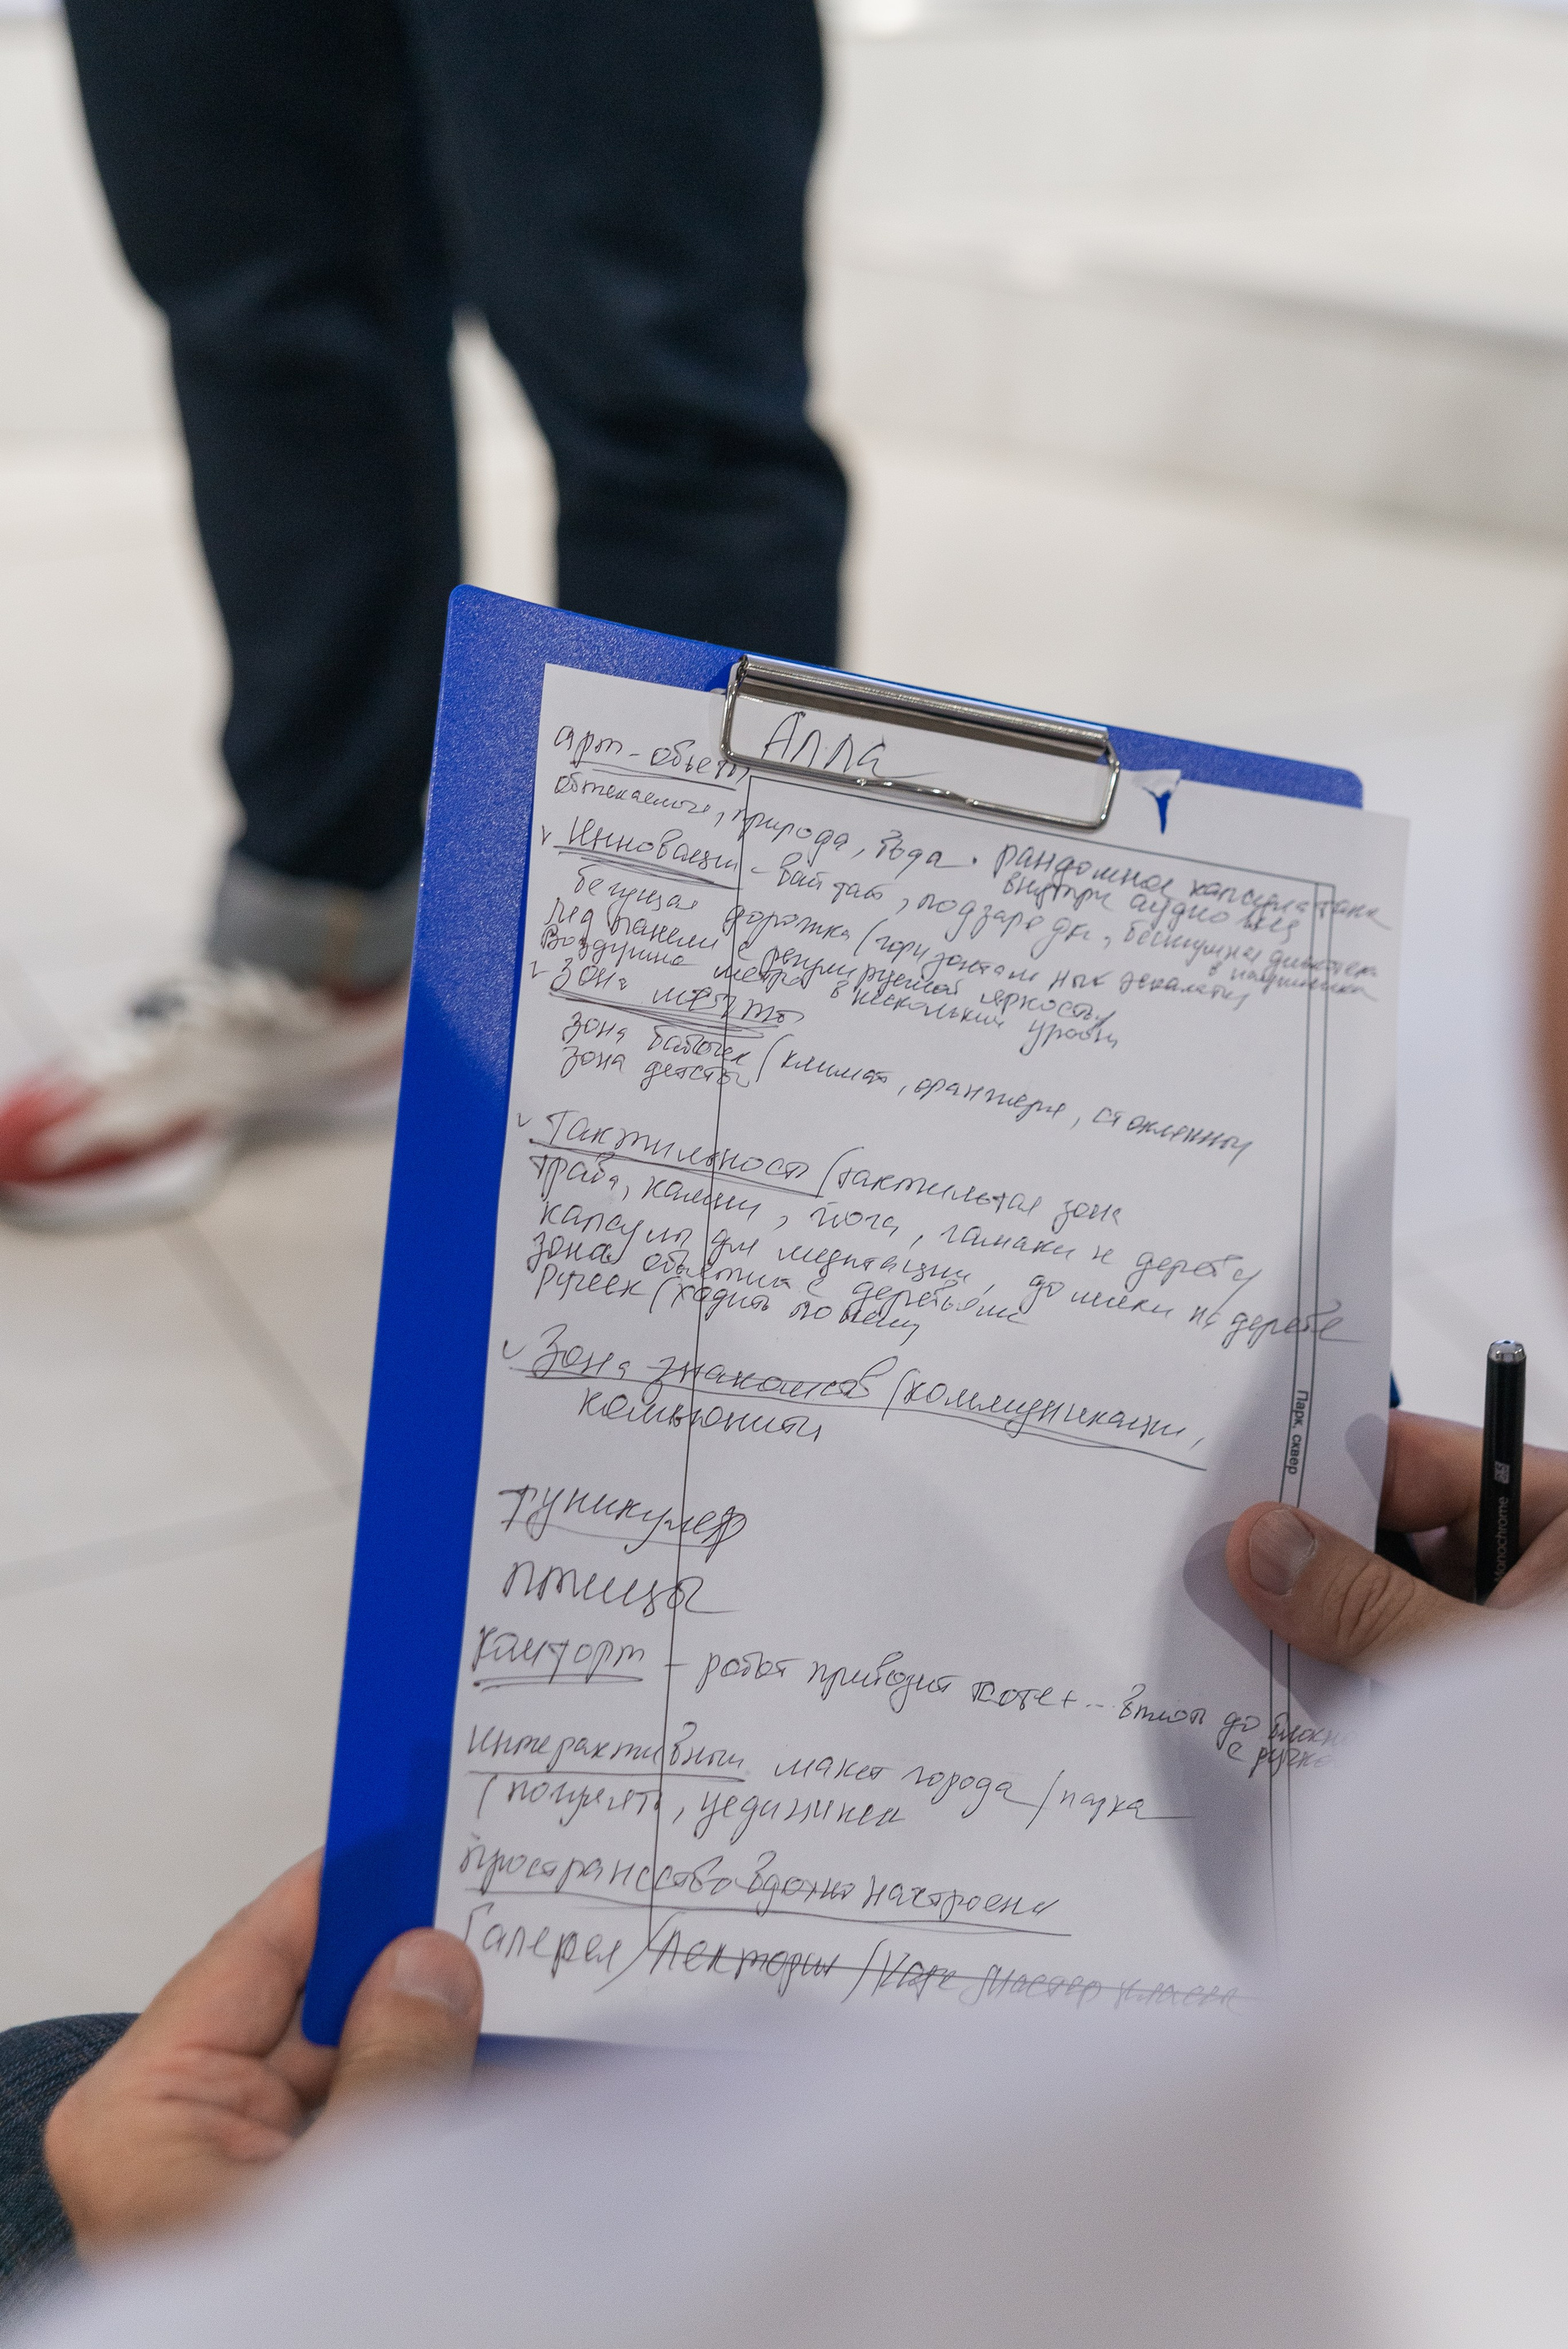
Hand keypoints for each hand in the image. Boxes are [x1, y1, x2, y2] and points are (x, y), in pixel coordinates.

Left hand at [44, 1853, 482, 2257]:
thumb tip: (431, 1961)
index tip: (408, 1826)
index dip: (336, 1883)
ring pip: (345, 2059)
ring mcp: (231, 2171)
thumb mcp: (343, 2192)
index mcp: (140, 2111)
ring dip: (421, 2032)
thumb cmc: (280, 2325)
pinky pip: (359, 2118)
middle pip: (307, 2002)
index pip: (251, 1947)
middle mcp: (176, 2129)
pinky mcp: (284, 2207)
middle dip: (396, 1961)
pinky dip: (418, 2090)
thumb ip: (392, 2065)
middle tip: (487, 1908)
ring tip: (505, 1980)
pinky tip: (492, 2056)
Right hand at [1226, 1408, 1567, 1676]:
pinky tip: (1304, 1702)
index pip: (1418, 1457)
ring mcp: (1522, 1629)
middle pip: (1401, 1531)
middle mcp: (1547, 1559)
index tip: (1234, 1490)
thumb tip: (1261, 1543)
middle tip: (1225, 1577)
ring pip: (1401, 1603)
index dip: (1323, 1469)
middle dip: (1318, 1560)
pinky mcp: (1500, 1696)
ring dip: (1339, 1632)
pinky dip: (1368, 1680)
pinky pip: (1415, 1662)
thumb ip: (1363, 1602)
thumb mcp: (1470, 1658)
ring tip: (1254, 1645)